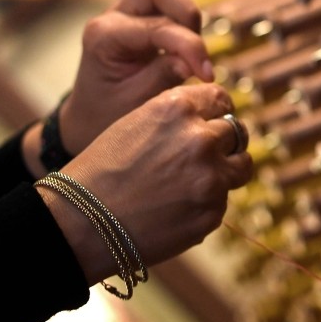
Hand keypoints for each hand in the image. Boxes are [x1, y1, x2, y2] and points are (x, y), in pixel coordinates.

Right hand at [41, 83, 252, 282]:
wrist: (80, 222)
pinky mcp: (213, 212)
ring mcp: (211, 177)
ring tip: (195, 183)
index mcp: (177, 109)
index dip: (219, 111)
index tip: (217, 120)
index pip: (220, 99)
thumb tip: (214, 120)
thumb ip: (178, 119)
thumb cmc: (101, 171)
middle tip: (205, 157)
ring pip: (240, 168)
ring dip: (226, 172)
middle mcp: (200, 139)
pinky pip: (221, 202)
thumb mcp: (136, 124)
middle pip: (236, 133)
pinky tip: (175, 210)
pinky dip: (205, 205)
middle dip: (225, 144)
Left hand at [60, 0, 213, 154]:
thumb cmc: (109, 114)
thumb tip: (192, 61)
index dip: (191, 48)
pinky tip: (180, 16)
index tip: (209, 75)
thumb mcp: (135, 105)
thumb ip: (163, 77)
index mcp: (105, 36)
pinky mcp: (133, 6)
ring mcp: (120, 6)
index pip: (159, 27)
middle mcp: (111, 14)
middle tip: (198, 54)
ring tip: (190, 40)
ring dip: (184, 4)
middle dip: (189, 16)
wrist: (90, 115)